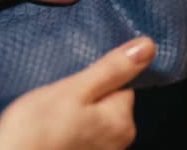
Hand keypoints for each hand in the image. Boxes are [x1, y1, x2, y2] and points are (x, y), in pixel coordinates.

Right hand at [0, 37, 155, 149]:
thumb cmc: (38, 128)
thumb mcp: (74, 89)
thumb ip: (111, 69)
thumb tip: (148, 47)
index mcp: (121, 122)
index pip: (124, 84)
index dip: (100, 73)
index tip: (80, 71)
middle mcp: (117, 141)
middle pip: (108, 100)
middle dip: (87, 90)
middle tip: (62, 88)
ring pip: (92, 114)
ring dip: (75, 106)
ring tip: (53, 104)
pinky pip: (80, 129)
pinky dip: (67, 122)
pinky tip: (49, 120)